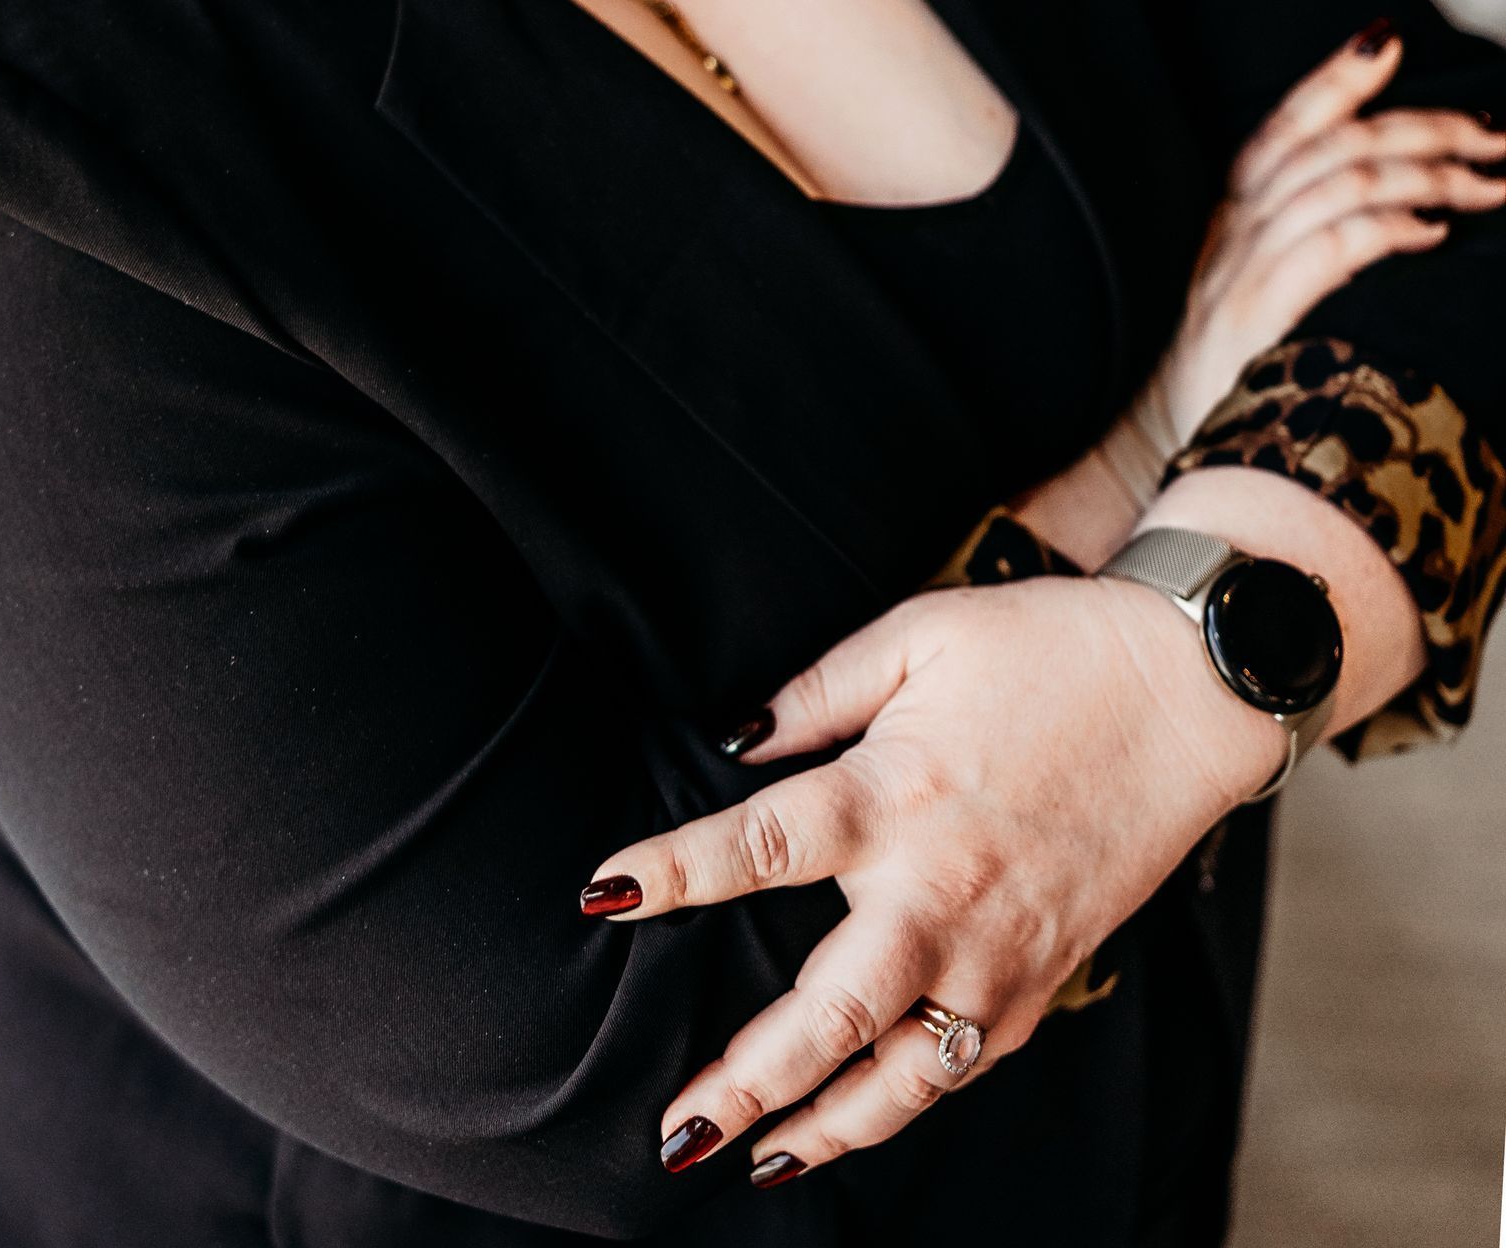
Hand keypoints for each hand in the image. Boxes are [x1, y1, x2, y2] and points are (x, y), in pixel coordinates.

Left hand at [578, 573, 1283, 1185]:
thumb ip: (817, 692)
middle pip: (826, 1011)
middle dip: (745, 1076)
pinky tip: (850, 1122)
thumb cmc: (1047, 649)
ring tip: (750, 1157)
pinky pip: (959, 1067)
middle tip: (675, 1128)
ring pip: (898, 1073)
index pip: (760, 844)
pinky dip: (901, 1104)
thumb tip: (733, 738)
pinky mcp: (1042, 981)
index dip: (675, 873)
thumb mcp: (917, 633)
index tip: (603, 893)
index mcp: (897, 794)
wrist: (1188, 690)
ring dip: (823, 1125)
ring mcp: (998, 952)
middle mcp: (941, 891)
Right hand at [1156, 22, 1504, 447]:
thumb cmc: (1240, 366)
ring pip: (1341, 183)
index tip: (1389, 38)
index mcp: (1239, 212)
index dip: (1335, 75)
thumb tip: (1408, 202)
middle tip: (1495, 134)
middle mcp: (1238, 228)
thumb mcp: (1261, 282)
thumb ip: (1314, 233)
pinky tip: (1431, 233)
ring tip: (1490, 184)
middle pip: (1334, 143)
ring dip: (1429, 174)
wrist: (1177, 444)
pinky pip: (1330, 248)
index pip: (1287, 121)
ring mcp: (1244, 269)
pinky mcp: (1256, 317)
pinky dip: (1387, 229)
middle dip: (1424, 127)